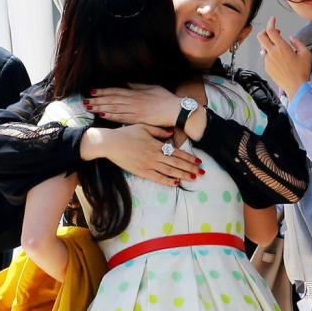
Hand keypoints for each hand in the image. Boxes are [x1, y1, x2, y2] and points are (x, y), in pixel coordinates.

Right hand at [80, 124, 200, 185]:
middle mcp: (154, 155)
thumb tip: (171, 133)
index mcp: (156, 144)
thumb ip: (158, 131)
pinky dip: (167, 181)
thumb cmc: (126, 133)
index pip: (176, 152)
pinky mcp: (141, 171)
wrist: (110, 143)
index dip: (188, 157)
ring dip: (182, 175)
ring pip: (169, 171)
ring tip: (193, 178)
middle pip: (176, 163)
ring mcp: (148, 165)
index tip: (198, 161)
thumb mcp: (143, 127)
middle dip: (190, 168)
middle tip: (201, 172)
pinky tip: (176, 183)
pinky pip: (157, 178)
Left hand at [85, 84, 180, 126]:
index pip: (116, 91)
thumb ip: (138, 86)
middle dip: (97, 100)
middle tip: (85, 101)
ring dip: (100, 108)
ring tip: (89, 108)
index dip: (103, 91)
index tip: (92, 91)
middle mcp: (133, 101)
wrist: (176, 110)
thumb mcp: (152, 88)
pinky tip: (102, 116)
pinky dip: (111, 116)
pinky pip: (122, 118)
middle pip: (112, 100)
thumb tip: (127, 83)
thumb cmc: (166, 99)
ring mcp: (135, 110)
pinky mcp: (139, 119)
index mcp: (136, 92)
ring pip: (114, 108)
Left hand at [257, 17, 310, 98]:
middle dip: (265, 31)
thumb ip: (298, 42)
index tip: (273, 19)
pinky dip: (270, 53)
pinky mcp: (266, 67)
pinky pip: (265, 56)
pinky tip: (279, 58)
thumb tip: (291, 37)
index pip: (271, 31)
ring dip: (269, 43)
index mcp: (282, 47)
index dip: (271, 23)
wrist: (295, 86)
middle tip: (274, 32)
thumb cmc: (302, 71)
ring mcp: (267, 60)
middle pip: (261, 36)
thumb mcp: (306, 53)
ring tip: (279, 47)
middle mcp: (272, 53)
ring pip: (263, 47)